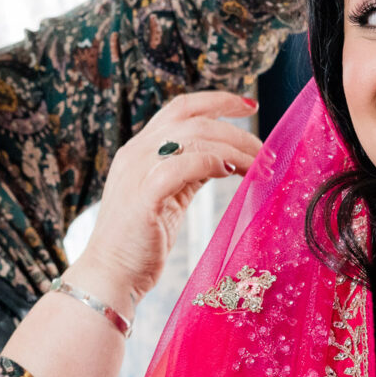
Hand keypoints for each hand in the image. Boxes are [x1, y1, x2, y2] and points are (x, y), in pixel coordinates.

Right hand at [66, 91, 261, 309]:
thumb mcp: (168, 196)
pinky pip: (181, 165)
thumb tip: (225, 159)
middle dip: (236, 129)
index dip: (217, 101)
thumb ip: (189, 172)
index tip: (250, 106)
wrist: (109, 275)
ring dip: (233, 148)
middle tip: (265, 149)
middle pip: (193, 120)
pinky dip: (209, 163)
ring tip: (257, 167)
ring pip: (193, 138)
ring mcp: (137, 172)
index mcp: (139, 149)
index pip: (181, 108)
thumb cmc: (140, 241)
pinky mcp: (143, 197)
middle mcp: (136, 153)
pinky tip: (229, 172)